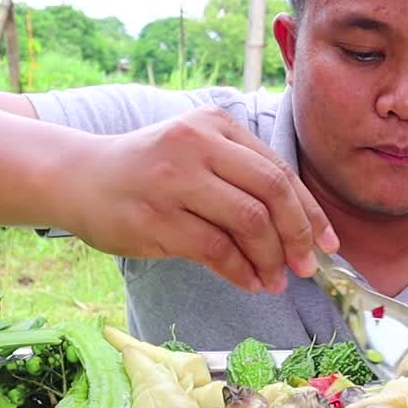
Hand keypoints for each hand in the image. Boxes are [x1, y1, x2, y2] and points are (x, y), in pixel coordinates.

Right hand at [58, 106, 337, 293]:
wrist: (80, 178)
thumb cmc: (150, 172)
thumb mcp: (198, 154)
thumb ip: (243, 178)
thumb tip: (302, 231)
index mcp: (215, 125)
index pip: (279, 171)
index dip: (310, 212)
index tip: (328, 243)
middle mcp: (196, 145)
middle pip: (271, 193)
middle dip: (298, 235)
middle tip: (306, 267)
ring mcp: (174, 181)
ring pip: (247, 223)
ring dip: (270, 259)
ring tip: (275, 280)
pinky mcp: (155, 219)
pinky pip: (215, 250)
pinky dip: (241, 271)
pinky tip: (249, 281)